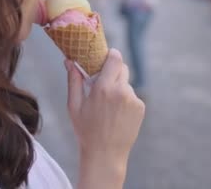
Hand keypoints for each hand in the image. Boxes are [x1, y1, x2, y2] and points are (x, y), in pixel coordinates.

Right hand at [65, 49, 144, 187]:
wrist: (105, 154)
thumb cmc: (86, 130)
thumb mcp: (74, 106)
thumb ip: (74, 81)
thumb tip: (69, 61)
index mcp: (104, 88)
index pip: (115, 58)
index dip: (111, 55)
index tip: (105, 57)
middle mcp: (122, 91)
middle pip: (122, 68)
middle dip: (113, 71)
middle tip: (103, 83)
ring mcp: (133, 100)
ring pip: (126, 83)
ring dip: (118, 88)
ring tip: (108, 106)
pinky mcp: (141, 108)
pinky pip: (132, 96)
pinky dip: (125, 100)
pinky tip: (116, 114)